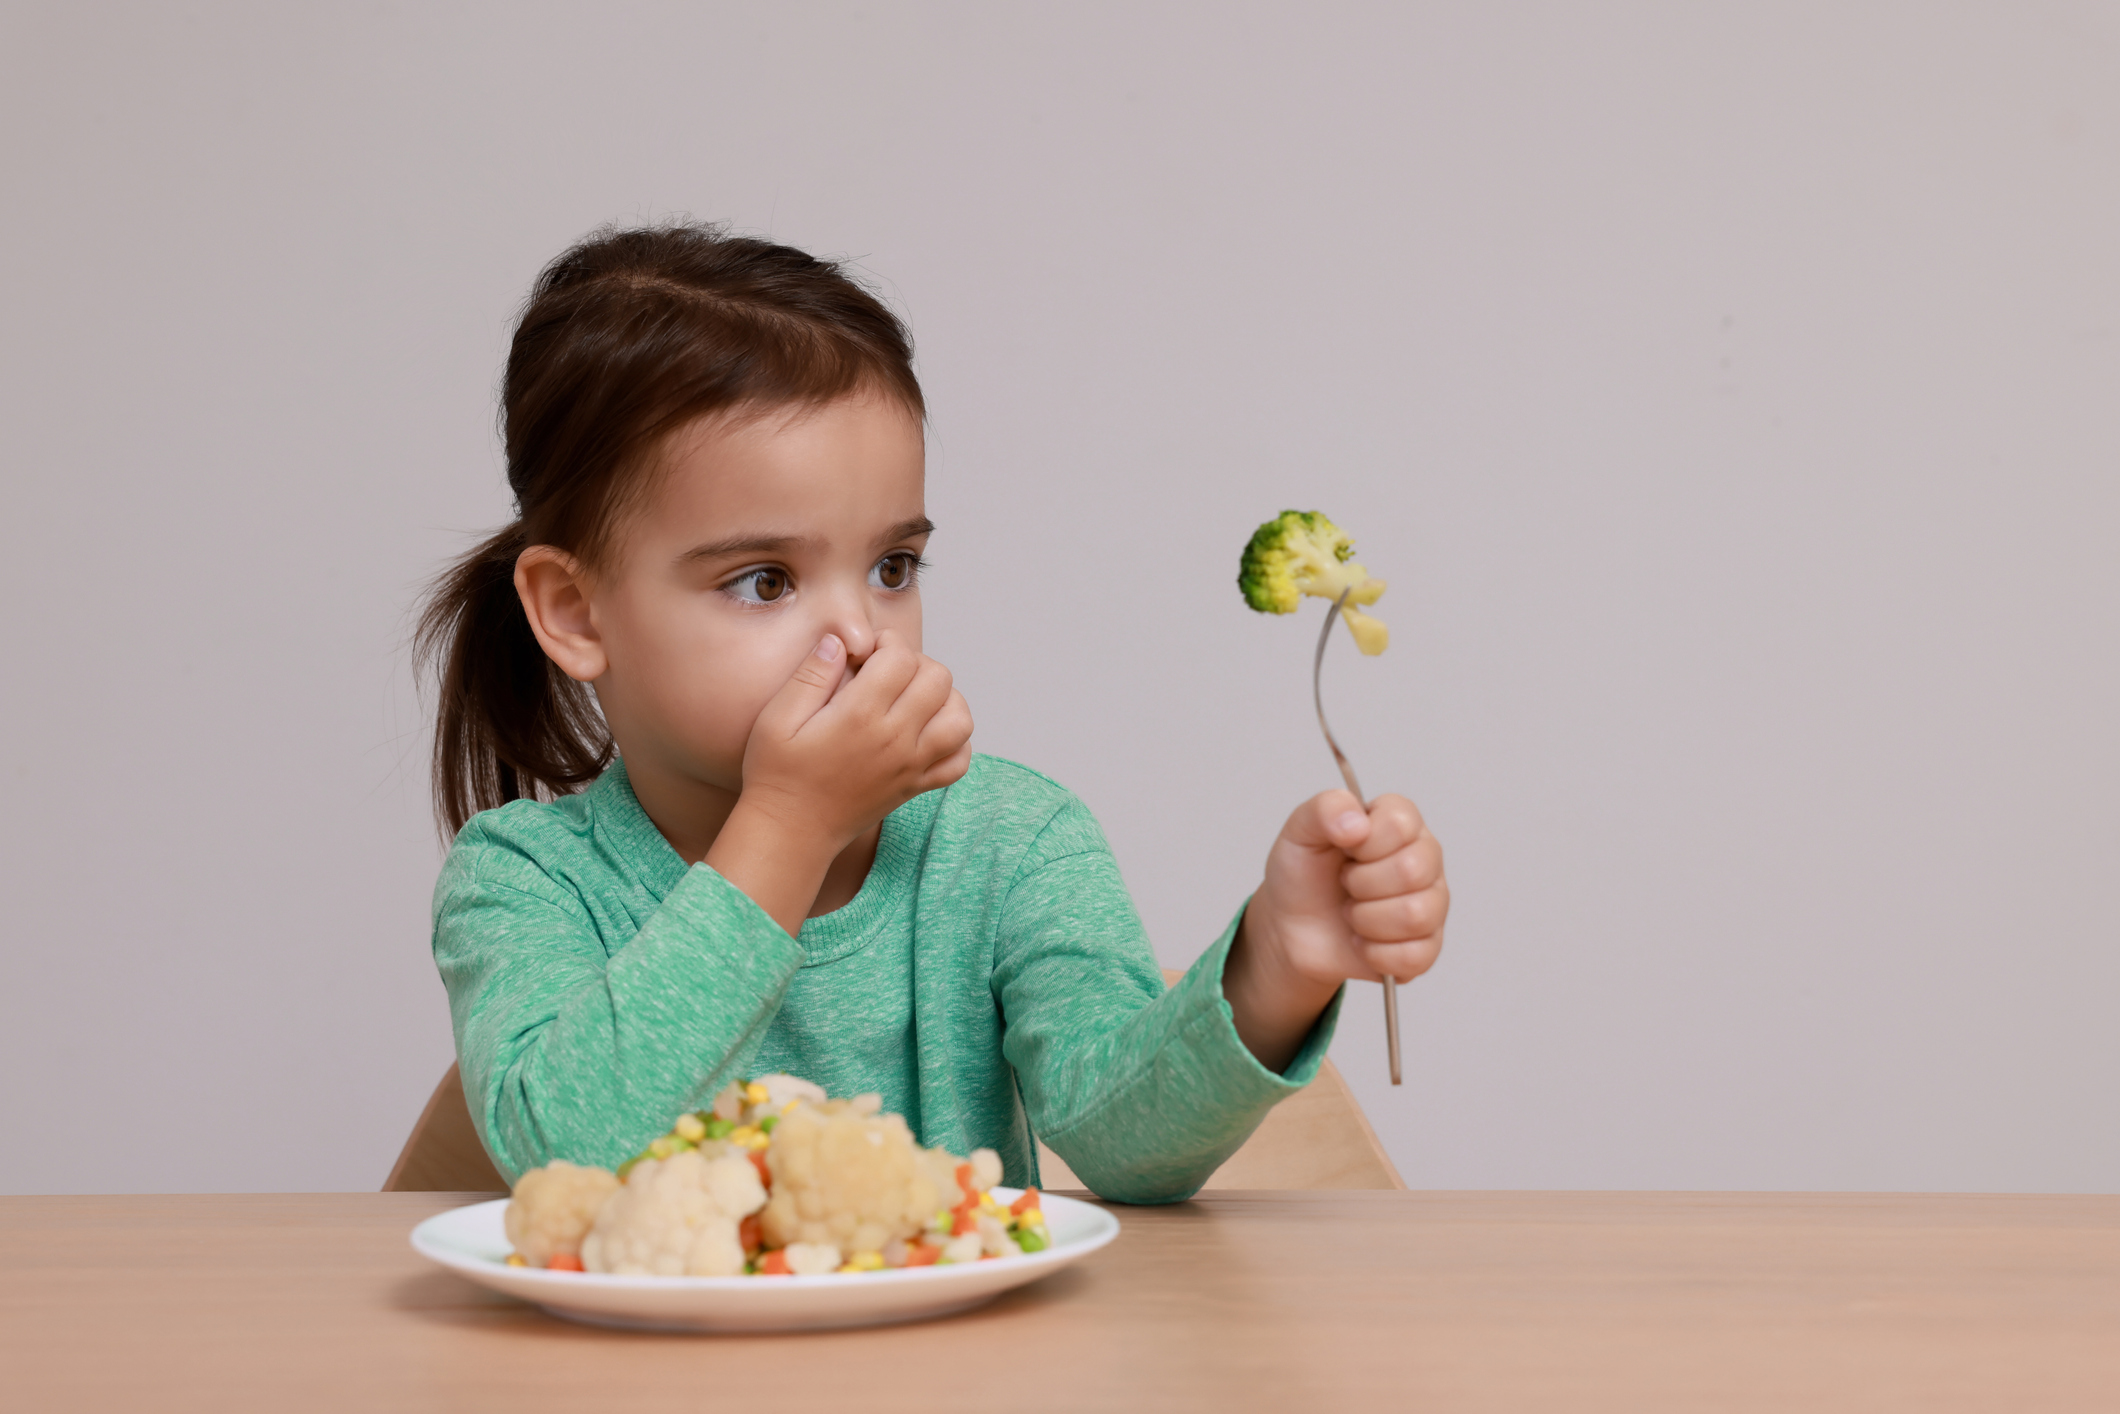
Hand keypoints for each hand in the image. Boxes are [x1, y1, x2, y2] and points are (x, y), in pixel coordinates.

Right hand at [739, 628, 973, 849]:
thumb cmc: (778, 773)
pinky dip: (955, 742)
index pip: (902, 658)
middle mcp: (894, 739)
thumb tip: (839, 640)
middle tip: (887, 671)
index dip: (886, 643)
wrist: (790, 830)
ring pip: (960, 718)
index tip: (865, 653)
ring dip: (944, 698)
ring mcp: (911, 766)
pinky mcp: (916, 787)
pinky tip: (927, 732)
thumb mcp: (777, 717)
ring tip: (912, 697)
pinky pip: (960, 761)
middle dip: (916, 663)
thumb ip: (811, 674)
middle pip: (939, 680)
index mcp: (859, 716)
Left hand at [1223, 791, 1447, 1069]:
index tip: (1344, 848)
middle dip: (1360, 884)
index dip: (1363, 844)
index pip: (1400, 824)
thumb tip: (1358, 822)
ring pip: (1415, 915)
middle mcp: (1425, 858)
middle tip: (1345, 884)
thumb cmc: (1302, 874)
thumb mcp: (1300, 832)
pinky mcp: (1426, 946)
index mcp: (1400, 822)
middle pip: (1412, 871)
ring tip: (1352, 912)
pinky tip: (1362, 941)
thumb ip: (1325, 809)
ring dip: (1365, 920)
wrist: (1290, 927)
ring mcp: (1432, 903)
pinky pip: (1414, 956)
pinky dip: (1374, 953)